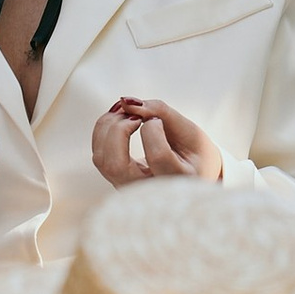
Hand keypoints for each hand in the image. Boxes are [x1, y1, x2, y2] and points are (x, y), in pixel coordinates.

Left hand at [92, 96, 224, 189]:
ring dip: (107, 127)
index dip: (153, 130)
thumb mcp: (189, 131)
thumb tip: (126, 102)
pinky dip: (104, 130)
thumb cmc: (195, 153)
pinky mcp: (117, 180)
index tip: (158, 120)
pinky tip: (120, 117)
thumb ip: (161, 112)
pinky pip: (99, 156)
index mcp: (176, 180)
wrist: (192, 174)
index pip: (157, 156)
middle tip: (135, 114)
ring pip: (101, 160)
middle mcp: (148, 191)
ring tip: (125, 110)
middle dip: (119, 129)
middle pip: (116, 165)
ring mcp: (129, 189)